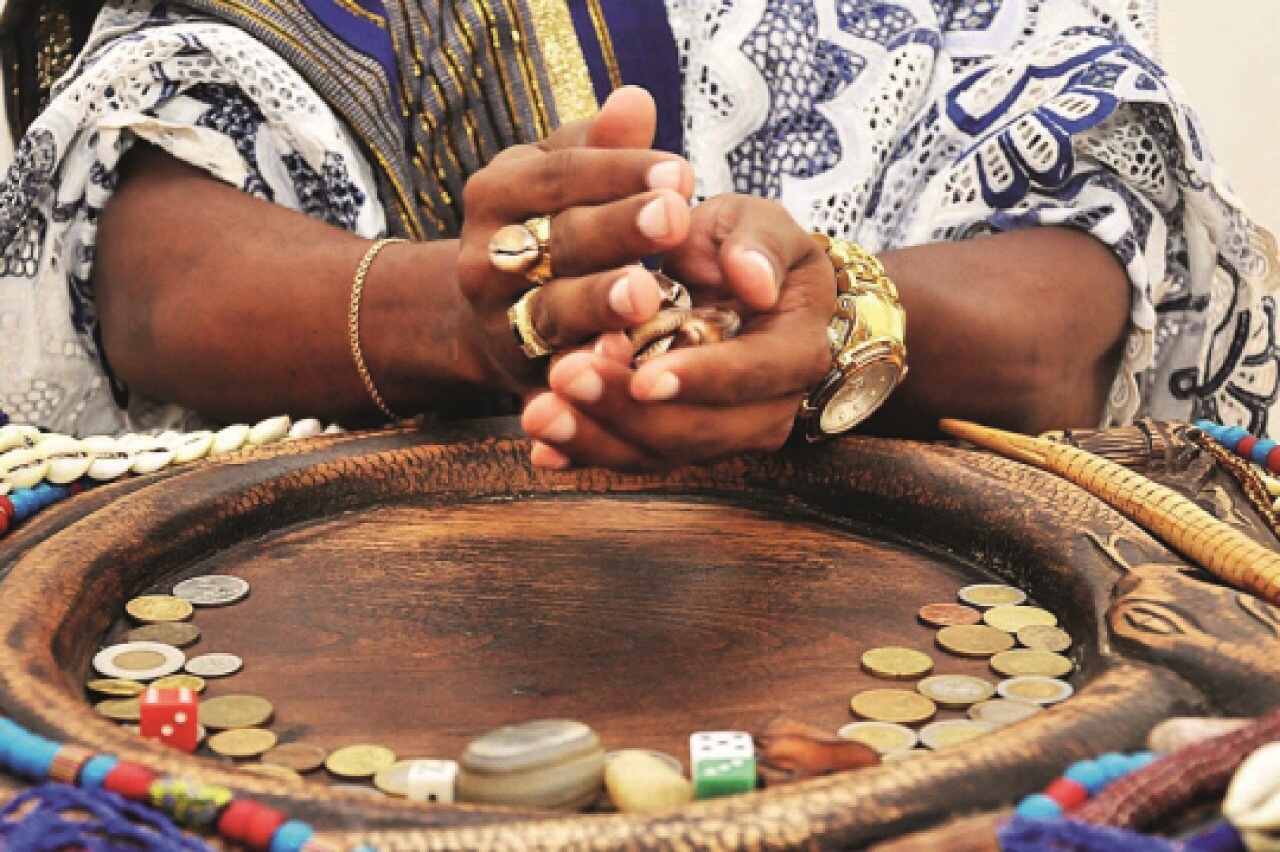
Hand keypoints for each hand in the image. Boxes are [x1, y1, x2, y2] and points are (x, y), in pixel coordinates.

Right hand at [457, 87, 694, 392]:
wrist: (488, 314)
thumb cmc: (548, 225)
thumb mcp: (564, 178)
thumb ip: (602, 146)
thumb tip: (636, 100)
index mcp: (499, 194)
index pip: (563, 174)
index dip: (620, 171)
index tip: (681, 171)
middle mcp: (489, 258)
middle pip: (560, 241)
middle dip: (617, 230)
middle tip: (673, 217)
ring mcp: (500, 322)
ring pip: (553, 312)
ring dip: (598, 304)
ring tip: (648, 293)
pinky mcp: (520, 377)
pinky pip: (552, 378)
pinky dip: (584, 375)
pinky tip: (625, 366)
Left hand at [521, 194, 835, 470]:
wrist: (730, 282)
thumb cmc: (745, 247)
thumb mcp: (758, 223)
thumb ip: (759, 244)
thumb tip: (754, 283)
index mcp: (795, 350)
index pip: (754, 375)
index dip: (700, 379)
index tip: (645, 377)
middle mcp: (766, 408)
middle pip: (700, 431)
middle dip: (628, 412)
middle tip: (566, 377)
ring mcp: (719, 433)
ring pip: (659, 453)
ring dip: (595, 439)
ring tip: (539, 413)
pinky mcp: (674, 442)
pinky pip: (630, 457)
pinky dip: (584, 455)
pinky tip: (544, 450)